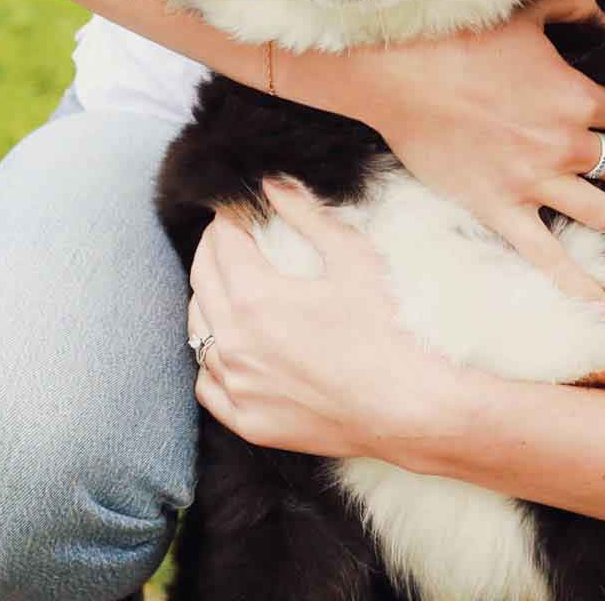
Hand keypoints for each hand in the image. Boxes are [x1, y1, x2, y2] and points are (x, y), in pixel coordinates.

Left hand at [188, 176, 464, 464]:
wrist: (407, 405)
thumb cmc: (387, 328)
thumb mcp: (354, 258)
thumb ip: (308, 216)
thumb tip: (272, 183)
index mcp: (256, 298)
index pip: (223, 244)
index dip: (227, 218)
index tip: (236, 207)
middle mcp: (234, 344)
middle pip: (201, 281)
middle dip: (212, 249)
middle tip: (230, 234)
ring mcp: (238, 387)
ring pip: (197, 332)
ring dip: (207, 299)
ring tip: (228, 283)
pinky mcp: (248, 421)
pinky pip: (207, 383)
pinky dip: (210, 357)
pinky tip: (227, 345)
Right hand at [292, 0, 604, 309]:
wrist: (401, 72)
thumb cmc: (462, 38)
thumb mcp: (529, 10)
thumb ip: (576, 6)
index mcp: (575, 99)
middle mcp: (564, 146)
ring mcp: (534, 184)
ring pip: (604, 213)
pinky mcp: (500, 210)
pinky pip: (545, 256)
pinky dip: (575, 284)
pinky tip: (603, 308)